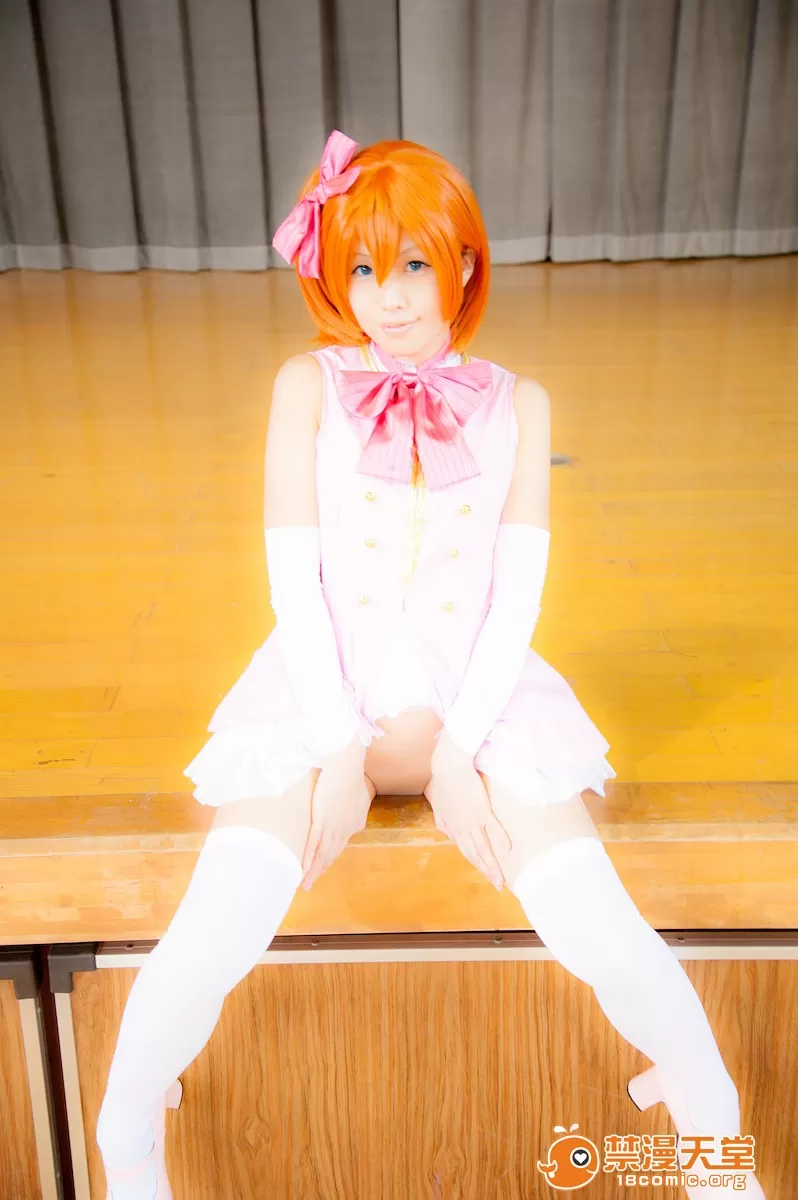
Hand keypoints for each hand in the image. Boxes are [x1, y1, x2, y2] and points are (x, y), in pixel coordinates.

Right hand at [301, 736, 370, 890]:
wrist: (347, 764)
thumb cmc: (350, 776)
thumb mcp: (358, 798)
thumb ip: (356, 811)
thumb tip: (355, 822)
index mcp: (351, 825)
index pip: (337, 847)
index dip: (327, 860)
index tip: (319, 870)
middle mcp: (343, 830)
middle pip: (329, 855)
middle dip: (318, 871)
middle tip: (308, 885)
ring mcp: (333, 826)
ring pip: (321, 854)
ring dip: (312, 871)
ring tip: (303, 884)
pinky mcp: (323, 819)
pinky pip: (314, 843)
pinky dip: (308, 858)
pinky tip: (302, 869)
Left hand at [426, 729, 511, 890]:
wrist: (448, 766)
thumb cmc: (444, 783)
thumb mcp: (439, 806)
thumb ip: (443, 822)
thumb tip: (448, 835)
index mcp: (454, 828)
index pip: (467, 851)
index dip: (477, 864)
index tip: (487, 875)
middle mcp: (462, 828)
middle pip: (476, 855)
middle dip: (487, 871)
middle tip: (498, 885)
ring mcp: (472, 820)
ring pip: (483, 847)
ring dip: (493, 864)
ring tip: (502, 879)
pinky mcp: (480, 809)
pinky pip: (492, 827)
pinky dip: (499, 838)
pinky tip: (508, 849)